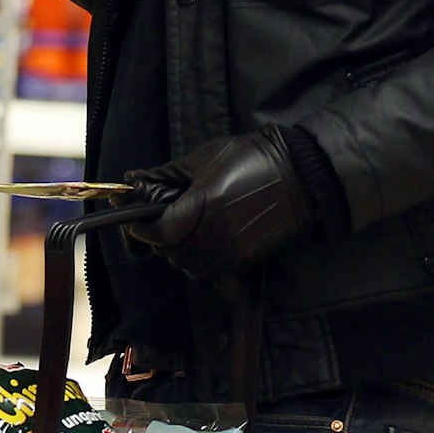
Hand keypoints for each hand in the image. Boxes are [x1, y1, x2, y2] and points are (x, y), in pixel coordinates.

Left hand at [128, 127, 314, 281]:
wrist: (300, 174)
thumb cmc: (251, 157)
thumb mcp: (205, 157)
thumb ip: (168, 174)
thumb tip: (133, 181)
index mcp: (202, 205)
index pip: (160, 233)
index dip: (143, 230)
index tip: (138, 221)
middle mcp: (215, 233)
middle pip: (173, 253)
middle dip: (162, 241)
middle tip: (163, 224)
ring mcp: (233, 249)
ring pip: (192, 268)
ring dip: (182, 255)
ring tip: (185, 236)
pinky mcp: (247, 259)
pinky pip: (215, 275)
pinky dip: (204, 266)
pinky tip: (206, 249)